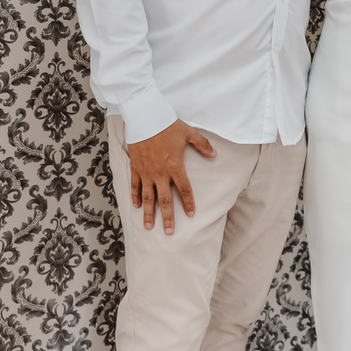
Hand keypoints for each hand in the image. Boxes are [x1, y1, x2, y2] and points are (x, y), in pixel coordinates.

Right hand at [127, 120, 216, 234]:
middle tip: (169, 232)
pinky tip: (136, 207)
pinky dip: (135, 196)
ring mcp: (146, 172)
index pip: (184, 189)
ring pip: (148, 197)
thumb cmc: (167, 125)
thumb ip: (202, 145)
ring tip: (149, 227)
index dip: (189, 203)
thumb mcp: (188, 133)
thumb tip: (215, 155)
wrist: (145, 117)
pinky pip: (135, 186)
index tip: (191, 214)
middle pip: (165, 200)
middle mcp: (160, 173)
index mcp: (175, 166)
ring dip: (148, 213)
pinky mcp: (135, 168)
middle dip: (168, 217)